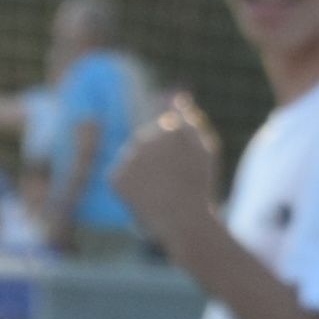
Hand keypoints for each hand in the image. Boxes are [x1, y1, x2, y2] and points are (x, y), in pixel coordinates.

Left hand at [112, 95, 229, 255]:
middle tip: (170, 182)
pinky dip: (128, 187)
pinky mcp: (114, 177)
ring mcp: (128, 157)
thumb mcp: (203, 149)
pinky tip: (144, 198)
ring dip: (140, 172)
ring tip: (158, 192)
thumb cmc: (198, 185)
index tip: (179, 167)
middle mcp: (145, 138)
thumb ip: (190, 121)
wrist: (184, 222)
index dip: (173, 151)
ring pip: (131, 159)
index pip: (165, 127)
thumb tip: (176, 96)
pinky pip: (119, 176)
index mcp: (169, 128)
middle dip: (153, 159)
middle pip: (144, 142)